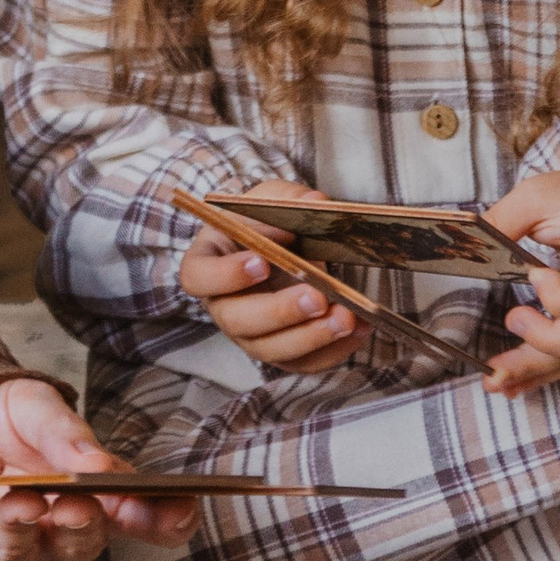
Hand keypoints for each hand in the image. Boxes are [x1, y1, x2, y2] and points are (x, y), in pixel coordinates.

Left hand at [0, 377, 200, 560]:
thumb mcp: (31, 406)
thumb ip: (64, 434)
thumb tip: (99, 464)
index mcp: (83, 496)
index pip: (132, 520)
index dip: (161, 522)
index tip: (180, 511)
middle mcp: (48, 534)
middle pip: (78, 551)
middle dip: (81, 529)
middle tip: (77, 504)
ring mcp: (1, 553)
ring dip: (21, 530)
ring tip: (19, 494)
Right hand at [178, 178, 368, 372]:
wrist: (276, 247)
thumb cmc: (262, 223)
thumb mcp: (270, 199)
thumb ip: (289, 198)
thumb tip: (315, 202)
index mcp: (207, 263)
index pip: (199, 277)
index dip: (225, 275)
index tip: (261, 262)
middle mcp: (222, 306)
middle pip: (238, 321)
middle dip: (280, 312)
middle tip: (316, 296)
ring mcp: (250, 334)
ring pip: (271, 349)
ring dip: (310, 336)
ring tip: (345, 317)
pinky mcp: (282, 352)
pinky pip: (303, 362)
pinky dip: (334, 349)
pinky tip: (360, 327)